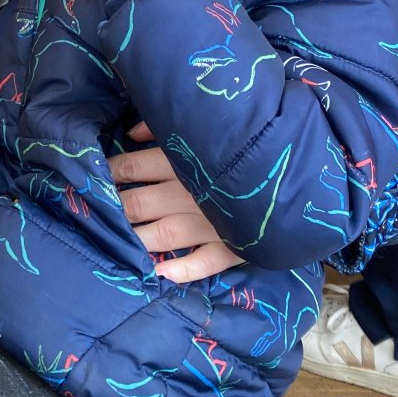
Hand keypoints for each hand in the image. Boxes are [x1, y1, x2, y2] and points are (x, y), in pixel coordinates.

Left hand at [108, 123, 242, 282]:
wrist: (305, 167)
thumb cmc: (247, 140)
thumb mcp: (205, 123)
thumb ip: (165, 126)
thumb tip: (132, 133)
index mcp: (180, 161)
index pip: (130, 167)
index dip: (108, 173)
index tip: (92, 177)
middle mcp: (188, 193)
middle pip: (137, 203)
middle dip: (113, 209)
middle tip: (94, 213)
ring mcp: (210, 223)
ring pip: (160, 235)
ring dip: (134, 241)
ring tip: (114, 244)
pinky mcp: (233, 245)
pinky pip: (202, 263)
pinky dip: (180, 270)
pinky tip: (158, 273)